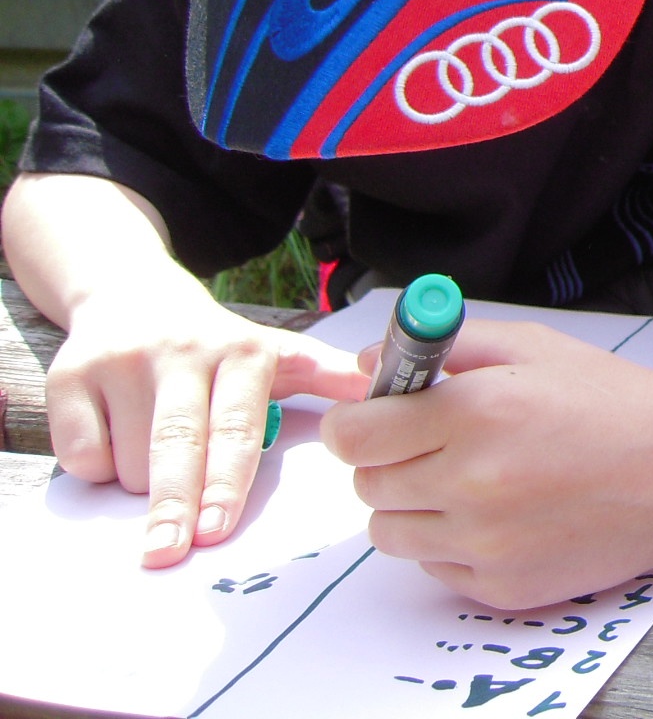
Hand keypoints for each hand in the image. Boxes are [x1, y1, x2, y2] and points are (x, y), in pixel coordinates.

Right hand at [48, 274, 366, 566]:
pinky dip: (98, 467)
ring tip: (162, 464)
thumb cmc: (219, 344)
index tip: (218, 529)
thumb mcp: (280, 352)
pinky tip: (116, 443)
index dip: (227, 481)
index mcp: (244, 353)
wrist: (131, 292)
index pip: (237, 428)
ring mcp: (123, 362)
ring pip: (131, 458)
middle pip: (178, 446)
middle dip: (175, 504)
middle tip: (171, 550)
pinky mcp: (70, 376)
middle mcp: (183, 353)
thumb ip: (331, 376)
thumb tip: (392, 395)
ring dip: (144, 486)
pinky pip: (82, 452)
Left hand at [324, 319, 652, 608]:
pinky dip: (451, 542)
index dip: (358, 422)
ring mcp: (484, 542)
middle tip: (433, 444)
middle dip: (389, 459)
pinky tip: (500, 514)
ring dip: (413, 504)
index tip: (373, 418)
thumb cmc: (610, 399)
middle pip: (367, 483)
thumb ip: (446, 347)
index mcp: (473, 412)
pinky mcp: (500, 585)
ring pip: (390, 531)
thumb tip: (370, 366)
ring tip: (466, 480)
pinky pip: (433, 566)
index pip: (354, 434)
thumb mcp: (531, 347)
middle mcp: (471, 482)